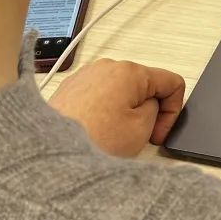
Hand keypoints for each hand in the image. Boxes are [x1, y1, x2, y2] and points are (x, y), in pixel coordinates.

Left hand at [48, 58, 184, 157]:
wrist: (48, 153)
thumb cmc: (90, 140)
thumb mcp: (143, 129)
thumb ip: (156, 109)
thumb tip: (149, 105)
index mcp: (130, 71)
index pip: (171, 82)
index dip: (172, 111)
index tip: (159, 131)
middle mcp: (107, 66)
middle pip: (145, 86)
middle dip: (147, 111)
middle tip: (137, 138)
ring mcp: (86, 76)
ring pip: (121, 92)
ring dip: (124, 112)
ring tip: (110, 137)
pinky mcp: (69, 89)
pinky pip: (98, 97)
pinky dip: (103, 113)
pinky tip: (95, 132)